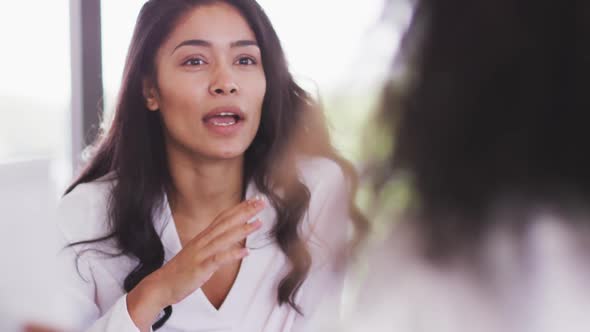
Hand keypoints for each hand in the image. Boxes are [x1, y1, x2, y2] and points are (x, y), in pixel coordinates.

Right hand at [127, 196, 264, 330]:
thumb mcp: (199, 251)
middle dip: (245, 212)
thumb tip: (230, 235)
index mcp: (203, 237)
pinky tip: (246, 252)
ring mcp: (201, 254)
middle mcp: (203, 241)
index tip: (254, 200)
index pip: (224, 217)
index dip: (239, 207)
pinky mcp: (200, 268)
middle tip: (261, 202)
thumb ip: (213, 242)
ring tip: (258, 223)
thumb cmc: (181, 270)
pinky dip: (232, 254)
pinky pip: (218, 259)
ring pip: (224, 238)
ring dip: (242, 229)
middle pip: (226, 223)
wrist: (161, 285)